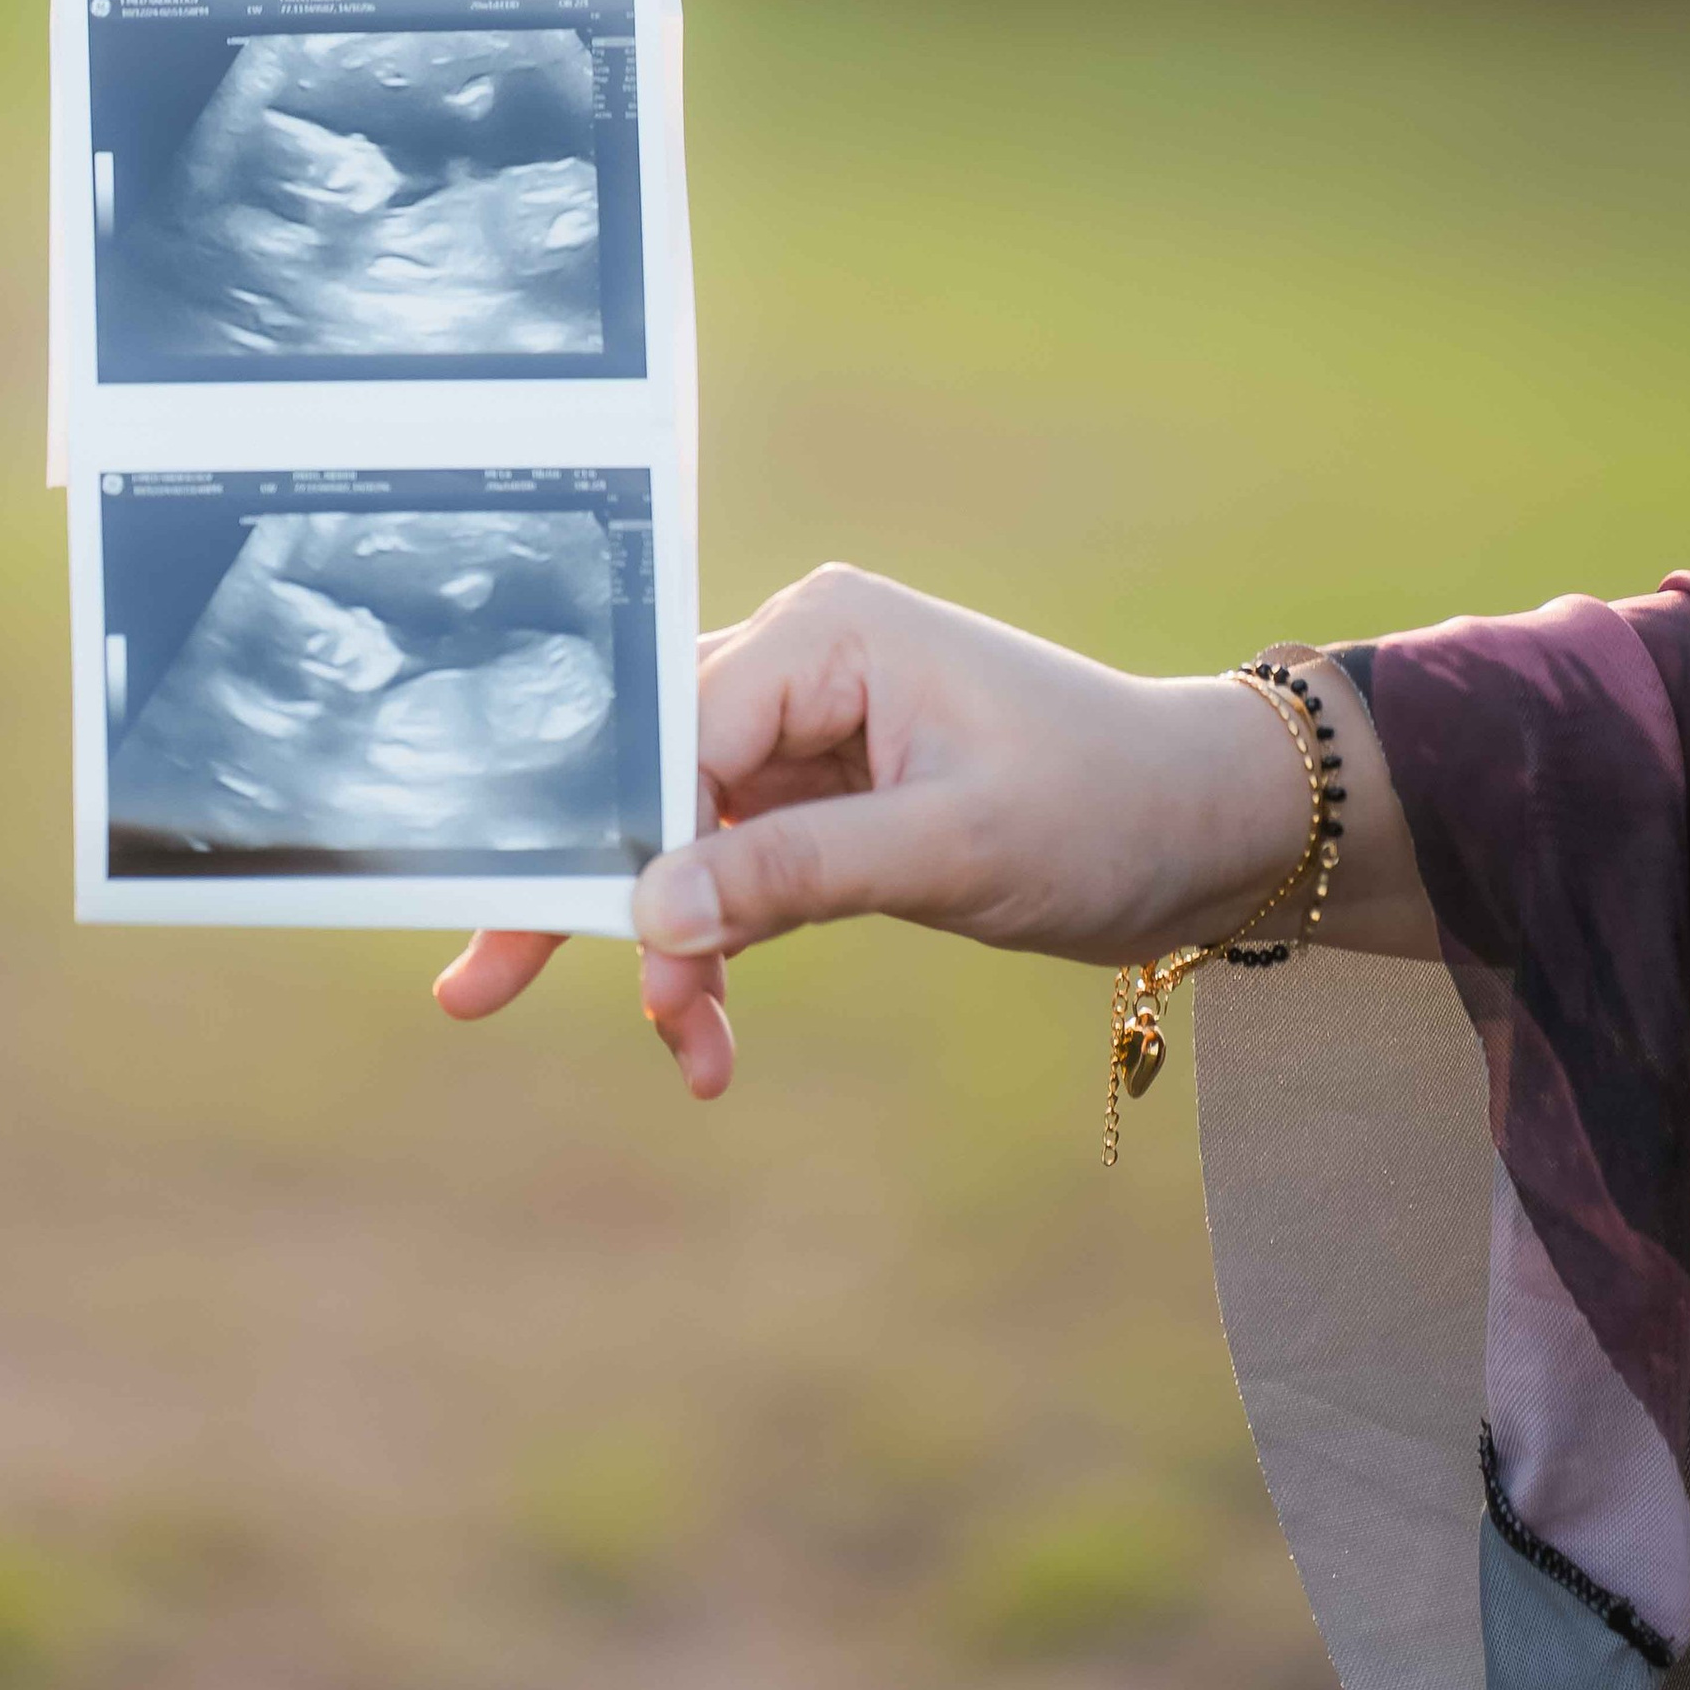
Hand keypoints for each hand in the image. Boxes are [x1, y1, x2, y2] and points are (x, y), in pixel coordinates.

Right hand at [435, 563, 1423, 1093]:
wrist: (1213, 833)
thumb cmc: (1106, 811)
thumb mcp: (952, 852)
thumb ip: (793, 873)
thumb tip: (647, 907)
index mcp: (827, 633)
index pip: (676, 736)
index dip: (616, 846)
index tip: (548, 939)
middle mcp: (803, 661)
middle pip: (650, 777)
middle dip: (587, 892)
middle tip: (476, 985)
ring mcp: (811, 729)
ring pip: (685, 837)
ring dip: (673, 946)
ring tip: (687, 1055)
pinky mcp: (830, 796)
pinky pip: (737, 871)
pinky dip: (722, 949)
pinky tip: (716, 1037)